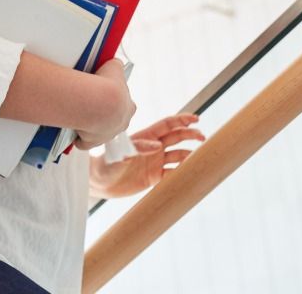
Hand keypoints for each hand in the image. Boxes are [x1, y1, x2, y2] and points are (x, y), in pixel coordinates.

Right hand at [73, 58, 135, 149]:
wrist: (98, 102)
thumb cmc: (107, 85)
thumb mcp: (114, 67)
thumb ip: (115, 66)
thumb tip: (115, 63)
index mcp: (129, 107)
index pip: (123, 105)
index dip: (112, 100)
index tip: (102, 95)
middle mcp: (121, 123)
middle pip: (112, 120)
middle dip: (102, 115)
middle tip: (89, 105)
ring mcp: (107, 134)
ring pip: (99, 131)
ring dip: (90, 126)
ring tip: (79, 115)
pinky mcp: (92, 142)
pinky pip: (85, 142)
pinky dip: (79, 138)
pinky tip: (73, 130)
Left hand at [89, 113, 204, 198]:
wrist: (98, 183)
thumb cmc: (104, 164)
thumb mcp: (118, 155)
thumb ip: (136, 148)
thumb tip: (157, 146)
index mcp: (144, 137)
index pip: (166, 125)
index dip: (182, 120)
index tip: (196, 118)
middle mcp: (153, 148)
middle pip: (177, 138)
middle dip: (191, 135)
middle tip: (203, 138)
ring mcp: (155, 162)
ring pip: (179, 155)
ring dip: (190, 155)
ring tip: (201, 157)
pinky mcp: (155, 177)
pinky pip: (174, 174)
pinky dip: (183, 173)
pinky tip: (193, 173)